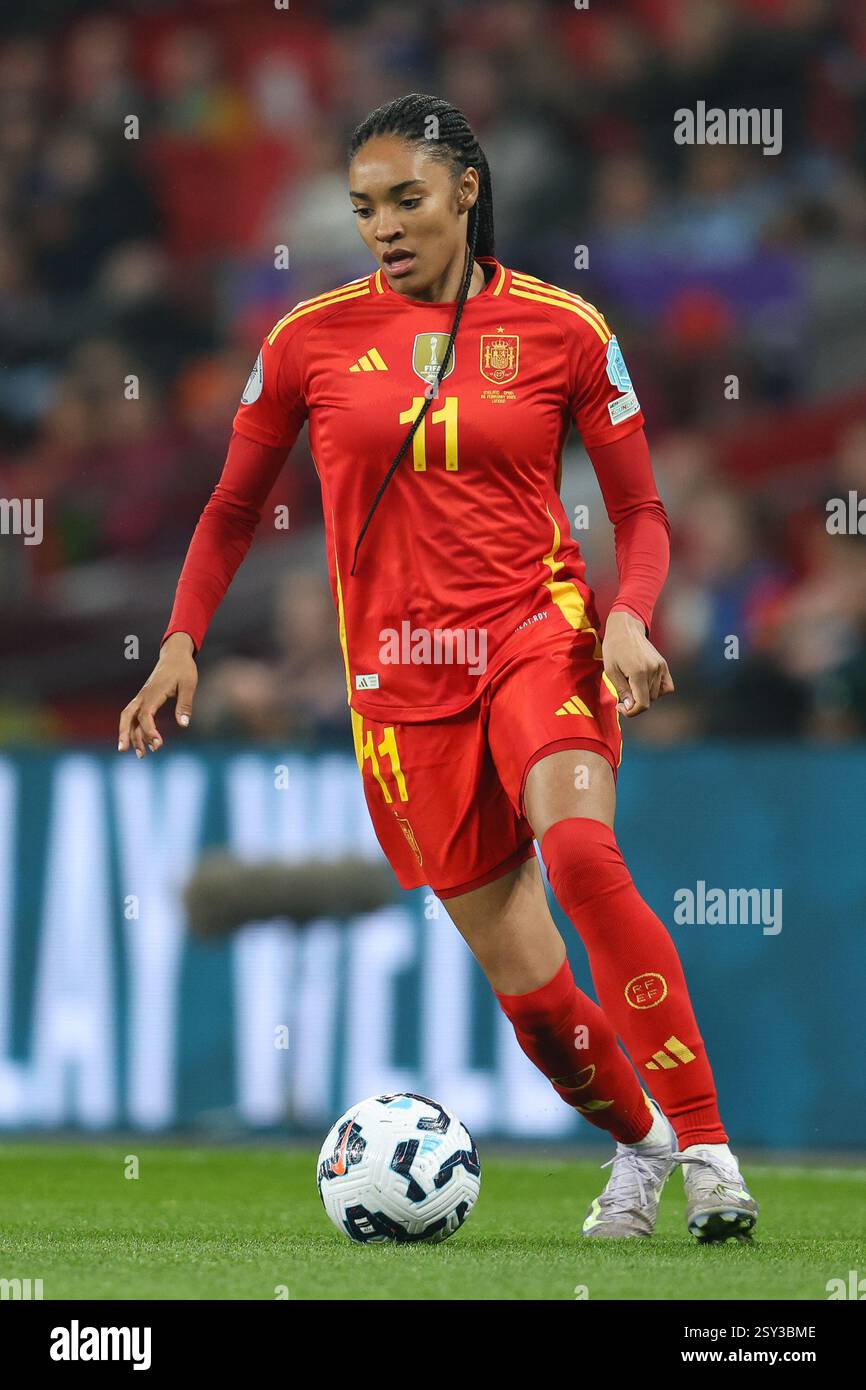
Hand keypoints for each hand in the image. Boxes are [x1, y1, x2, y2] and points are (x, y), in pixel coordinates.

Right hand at [118, 632, 197, 756]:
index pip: (145, 716)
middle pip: (127, 716)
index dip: (149, 731)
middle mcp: (144, 695)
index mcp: (154, 693)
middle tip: (124, 751)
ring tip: (140, 754)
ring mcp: (142, 697)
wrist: (175, 654)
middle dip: (125, 734)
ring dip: (131, 735)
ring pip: (129, 717)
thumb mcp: (189, 685)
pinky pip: (134, 715)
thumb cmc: (183, 669)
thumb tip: (184, 725)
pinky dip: (135, 728)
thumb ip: (185, 704)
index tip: (159, 744)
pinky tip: (142, 741)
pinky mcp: (144, 698)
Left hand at [602, 610, 674, 716]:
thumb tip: (629, 707)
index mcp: (639, 672)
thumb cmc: (614, 647)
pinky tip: (646, 686)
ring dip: (645, 696)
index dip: (631, 712)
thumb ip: (622, 690)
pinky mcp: (663, 664)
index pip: (643, 703)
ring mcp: (660, 667)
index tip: (620, 707)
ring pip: (657, 695)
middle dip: (635, 702)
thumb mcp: (611, 671)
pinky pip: (667, 686)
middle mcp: (653, 670)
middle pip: (649, 700)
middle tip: (622, 694)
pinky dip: (658, 691)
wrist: (625, 627)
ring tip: (632, 685)